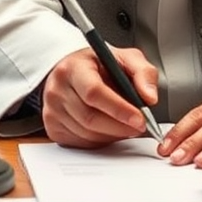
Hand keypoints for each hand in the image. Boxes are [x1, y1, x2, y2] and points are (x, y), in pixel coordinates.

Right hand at [41, 45, 158, 148]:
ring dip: (112, 135)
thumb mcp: (125, 58)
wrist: (74, 70)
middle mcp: (57, 88)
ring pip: (86, 133)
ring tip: (126, 126)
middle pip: (90, 117)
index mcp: (74, 67)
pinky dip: (100, 140)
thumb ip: (143, 73)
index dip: (119, 109)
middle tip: (140, 126)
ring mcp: (51, 110)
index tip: (140, 118)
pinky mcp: (52, 128)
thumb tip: (150, 98)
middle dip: (120, 126)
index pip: (94, 92)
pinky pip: (80, 142)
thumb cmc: (99, 65)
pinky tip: (109, 129)